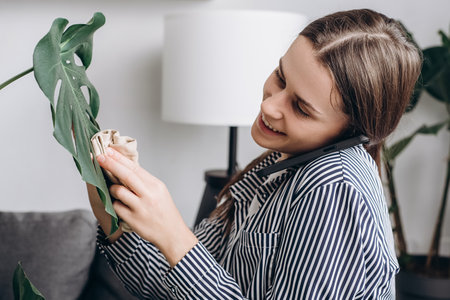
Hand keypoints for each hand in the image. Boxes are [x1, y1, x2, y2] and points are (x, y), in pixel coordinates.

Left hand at [96, 147, 197, 266]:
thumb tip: (126, 168)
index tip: (109, 151)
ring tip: (115, 191)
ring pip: (118, 191)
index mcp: (156, 185)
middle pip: (126, 175)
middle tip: (99, 156)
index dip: (120, 159)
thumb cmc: (165, 212)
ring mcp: (141, 208)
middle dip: (111, 164)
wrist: (172, 233)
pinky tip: (121, 206)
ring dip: (112, 188)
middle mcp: (149, 195)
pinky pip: (117, 207)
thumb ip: (144, 181)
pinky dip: (116, 204)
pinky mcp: (133, 219)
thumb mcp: (160, 192)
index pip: (135, 168)